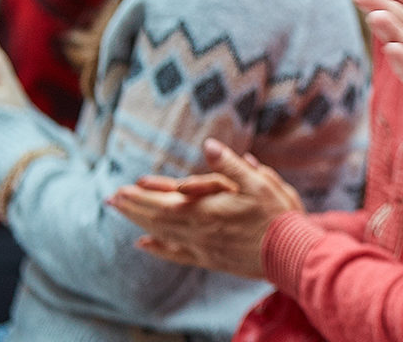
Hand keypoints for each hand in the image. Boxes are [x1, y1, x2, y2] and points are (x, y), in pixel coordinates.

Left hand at [109, 138, 300, 279]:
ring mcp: (202, 246)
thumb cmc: (278, 216)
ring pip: (163, 234)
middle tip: (112, 198)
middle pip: (157, 218)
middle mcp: (199, 230)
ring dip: (140, 222)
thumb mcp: (260, 183)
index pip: (165, 202)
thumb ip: (230, 165)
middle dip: (134, 207)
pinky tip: (143, 243)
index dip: (143, 195)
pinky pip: (176, 254)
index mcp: (208, 209)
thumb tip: (207, 145)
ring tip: (122, 212)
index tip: (124, 187)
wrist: (290, 253)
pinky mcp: (209, 259)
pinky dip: (157, 248)